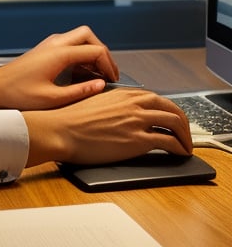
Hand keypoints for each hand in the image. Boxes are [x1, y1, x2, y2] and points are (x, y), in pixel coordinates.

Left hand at [0, 26, 118, 110]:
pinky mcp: (46, 50)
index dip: (109, 65)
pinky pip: (70, 45)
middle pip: (89, 36)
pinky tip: (82, 75)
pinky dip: (81, 56)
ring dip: (92, 53)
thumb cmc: (18, 93)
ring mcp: (50, 44)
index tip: (114, 81)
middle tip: (109, 73)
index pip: (96, 50)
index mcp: (60, 53)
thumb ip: (80, 91)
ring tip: (98, 76)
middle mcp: (56, 43)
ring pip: (80, 38)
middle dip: (103, 53)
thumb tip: (102, 85)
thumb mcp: (52, 99)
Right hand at [23, 87, 193, 165]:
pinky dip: (179, 148)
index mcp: (123, 94)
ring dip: (185, 136)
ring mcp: (137, 120)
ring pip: (175, 123)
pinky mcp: (137, 139)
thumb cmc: (69, 120)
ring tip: (186, 146)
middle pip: (172, 109)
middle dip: (183, 122)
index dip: (168, 111)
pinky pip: (169, 142)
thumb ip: (112, 105)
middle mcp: (134, 103)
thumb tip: (118, 113)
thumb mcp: (93, 103)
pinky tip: (180, 153)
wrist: (60, 130)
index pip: (157, 99)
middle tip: (185, 133)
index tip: (170, 120)